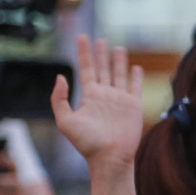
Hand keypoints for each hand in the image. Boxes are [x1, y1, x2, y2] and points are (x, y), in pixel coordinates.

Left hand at [51, 36, 143, 167]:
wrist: (109, 157)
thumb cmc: (86, 143)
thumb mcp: (65, 121)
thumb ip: (60, 99)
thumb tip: (60, 77)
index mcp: (88, 96)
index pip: (86, 68)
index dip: (83, 53)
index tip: (81, 37)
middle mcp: (104, 95)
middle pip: (102, 68)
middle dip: (100, 53)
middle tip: (99, 39)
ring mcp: (119, 99)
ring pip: (118, 74)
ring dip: (118, 61)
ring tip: (117, 47)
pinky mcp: (134, 105)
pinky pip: (135, 86)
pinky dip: (135, 76)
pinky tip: (135, 67)